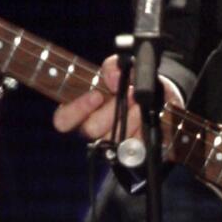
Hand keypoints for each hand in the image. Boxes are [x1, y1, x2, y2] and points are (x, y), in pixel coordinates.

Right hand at [51, 54, 179, 143]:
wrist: (158, 100)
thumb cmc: (131, 84)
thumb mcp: (121, 69)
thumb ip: (113, 67)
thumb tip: (114, 76)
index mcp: (81, 112)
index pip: (63, 120)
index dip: (76, 109)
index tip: (97, 96)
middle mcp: (93, 131)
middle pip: (91, 129)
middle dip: (111, 111)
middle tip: (129, 95)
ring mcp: (111, 145)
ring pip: (113, 140)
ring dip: (130, 119)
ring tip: (140, 104)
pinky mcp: (132, 154)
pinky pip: (135, 149)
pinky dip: (143, 131)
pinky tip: (147, 119)